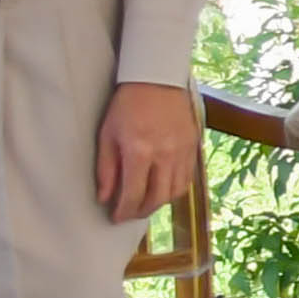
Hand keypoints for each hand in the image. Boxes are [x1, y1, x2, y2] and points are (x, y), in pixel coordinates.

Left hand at [95, 80, 192, 224]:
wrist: (157, 80)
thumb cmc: (127, 105)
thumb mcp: (108, 135)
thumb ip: (106, 169)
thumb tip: (105, 197)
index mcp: (140, 152)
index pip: (133, 194)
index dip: (123, 211)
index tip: (116, 217)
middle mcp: (165, 155)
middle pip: (156, 199)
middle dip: (141, 211)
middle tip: (129, 213)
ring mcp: (182, 152)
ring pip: (175, 192)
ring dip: (159, 202)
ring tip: (145, 201)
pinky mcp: (193, 147)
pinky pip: (187, 179)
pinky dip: (174, 189)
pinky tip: (162, 187)